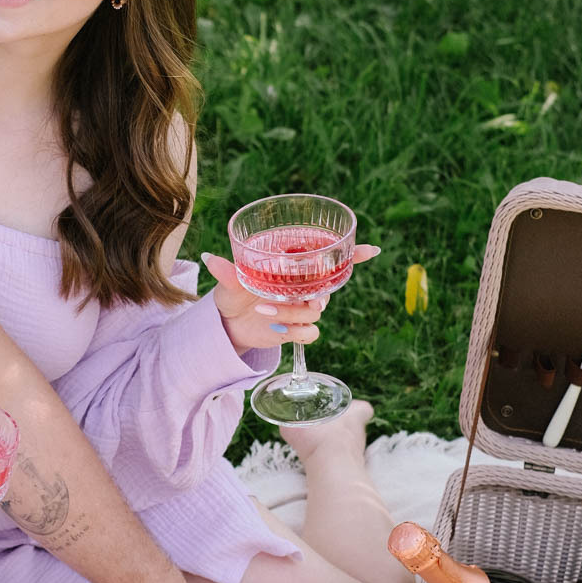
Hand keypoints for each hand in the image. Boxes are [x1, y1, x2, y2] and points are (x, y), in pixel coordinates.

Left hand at [200, 247, 378, 356]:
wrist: (228, 324)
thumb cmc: (232, 294)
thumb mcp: (228, 282)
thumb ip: (226, 272)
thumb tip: (209, 258)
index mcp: (294, 268)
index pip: (330, 259)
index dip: (354, 255)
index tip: (372, 249)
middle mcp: (303, 287)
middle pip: (328, 286)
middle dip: (320, 291)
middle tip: (307, 296)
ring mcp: (301, 309)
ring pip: (315, 310)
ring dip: (293, 311)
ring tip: (264, 310)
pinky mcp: (297, 330)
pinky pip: (310, 332)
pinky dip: (297, 332)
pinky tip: (277, 329)